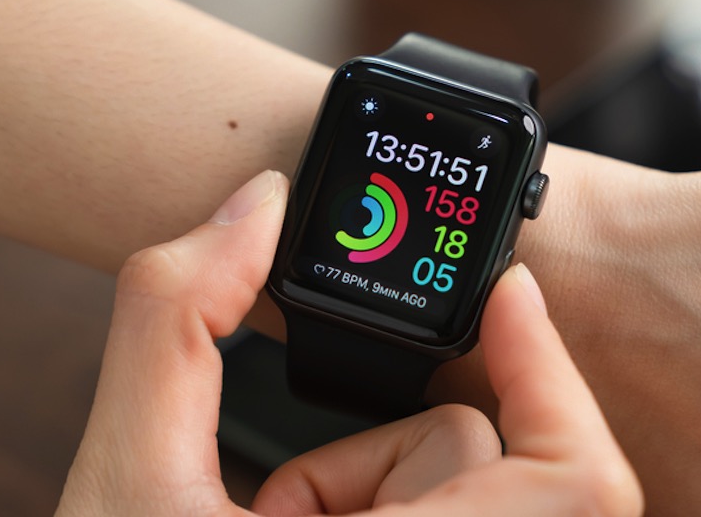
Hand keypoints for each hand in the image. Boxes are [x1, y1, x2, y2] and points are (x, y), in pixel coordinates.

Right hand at [55, 170, 641, 515]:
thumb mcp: (124, 482)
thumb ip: (177, 324)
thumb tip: (252, 212)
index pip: (576, 485)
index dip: (556, 374)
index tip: (508, 296)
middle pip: (484, 456)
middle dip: (384, 448)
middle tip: (283, 500)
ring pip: (461, 482)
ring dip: (366, 484)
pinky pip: (446, 508)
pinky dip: (373, 504)